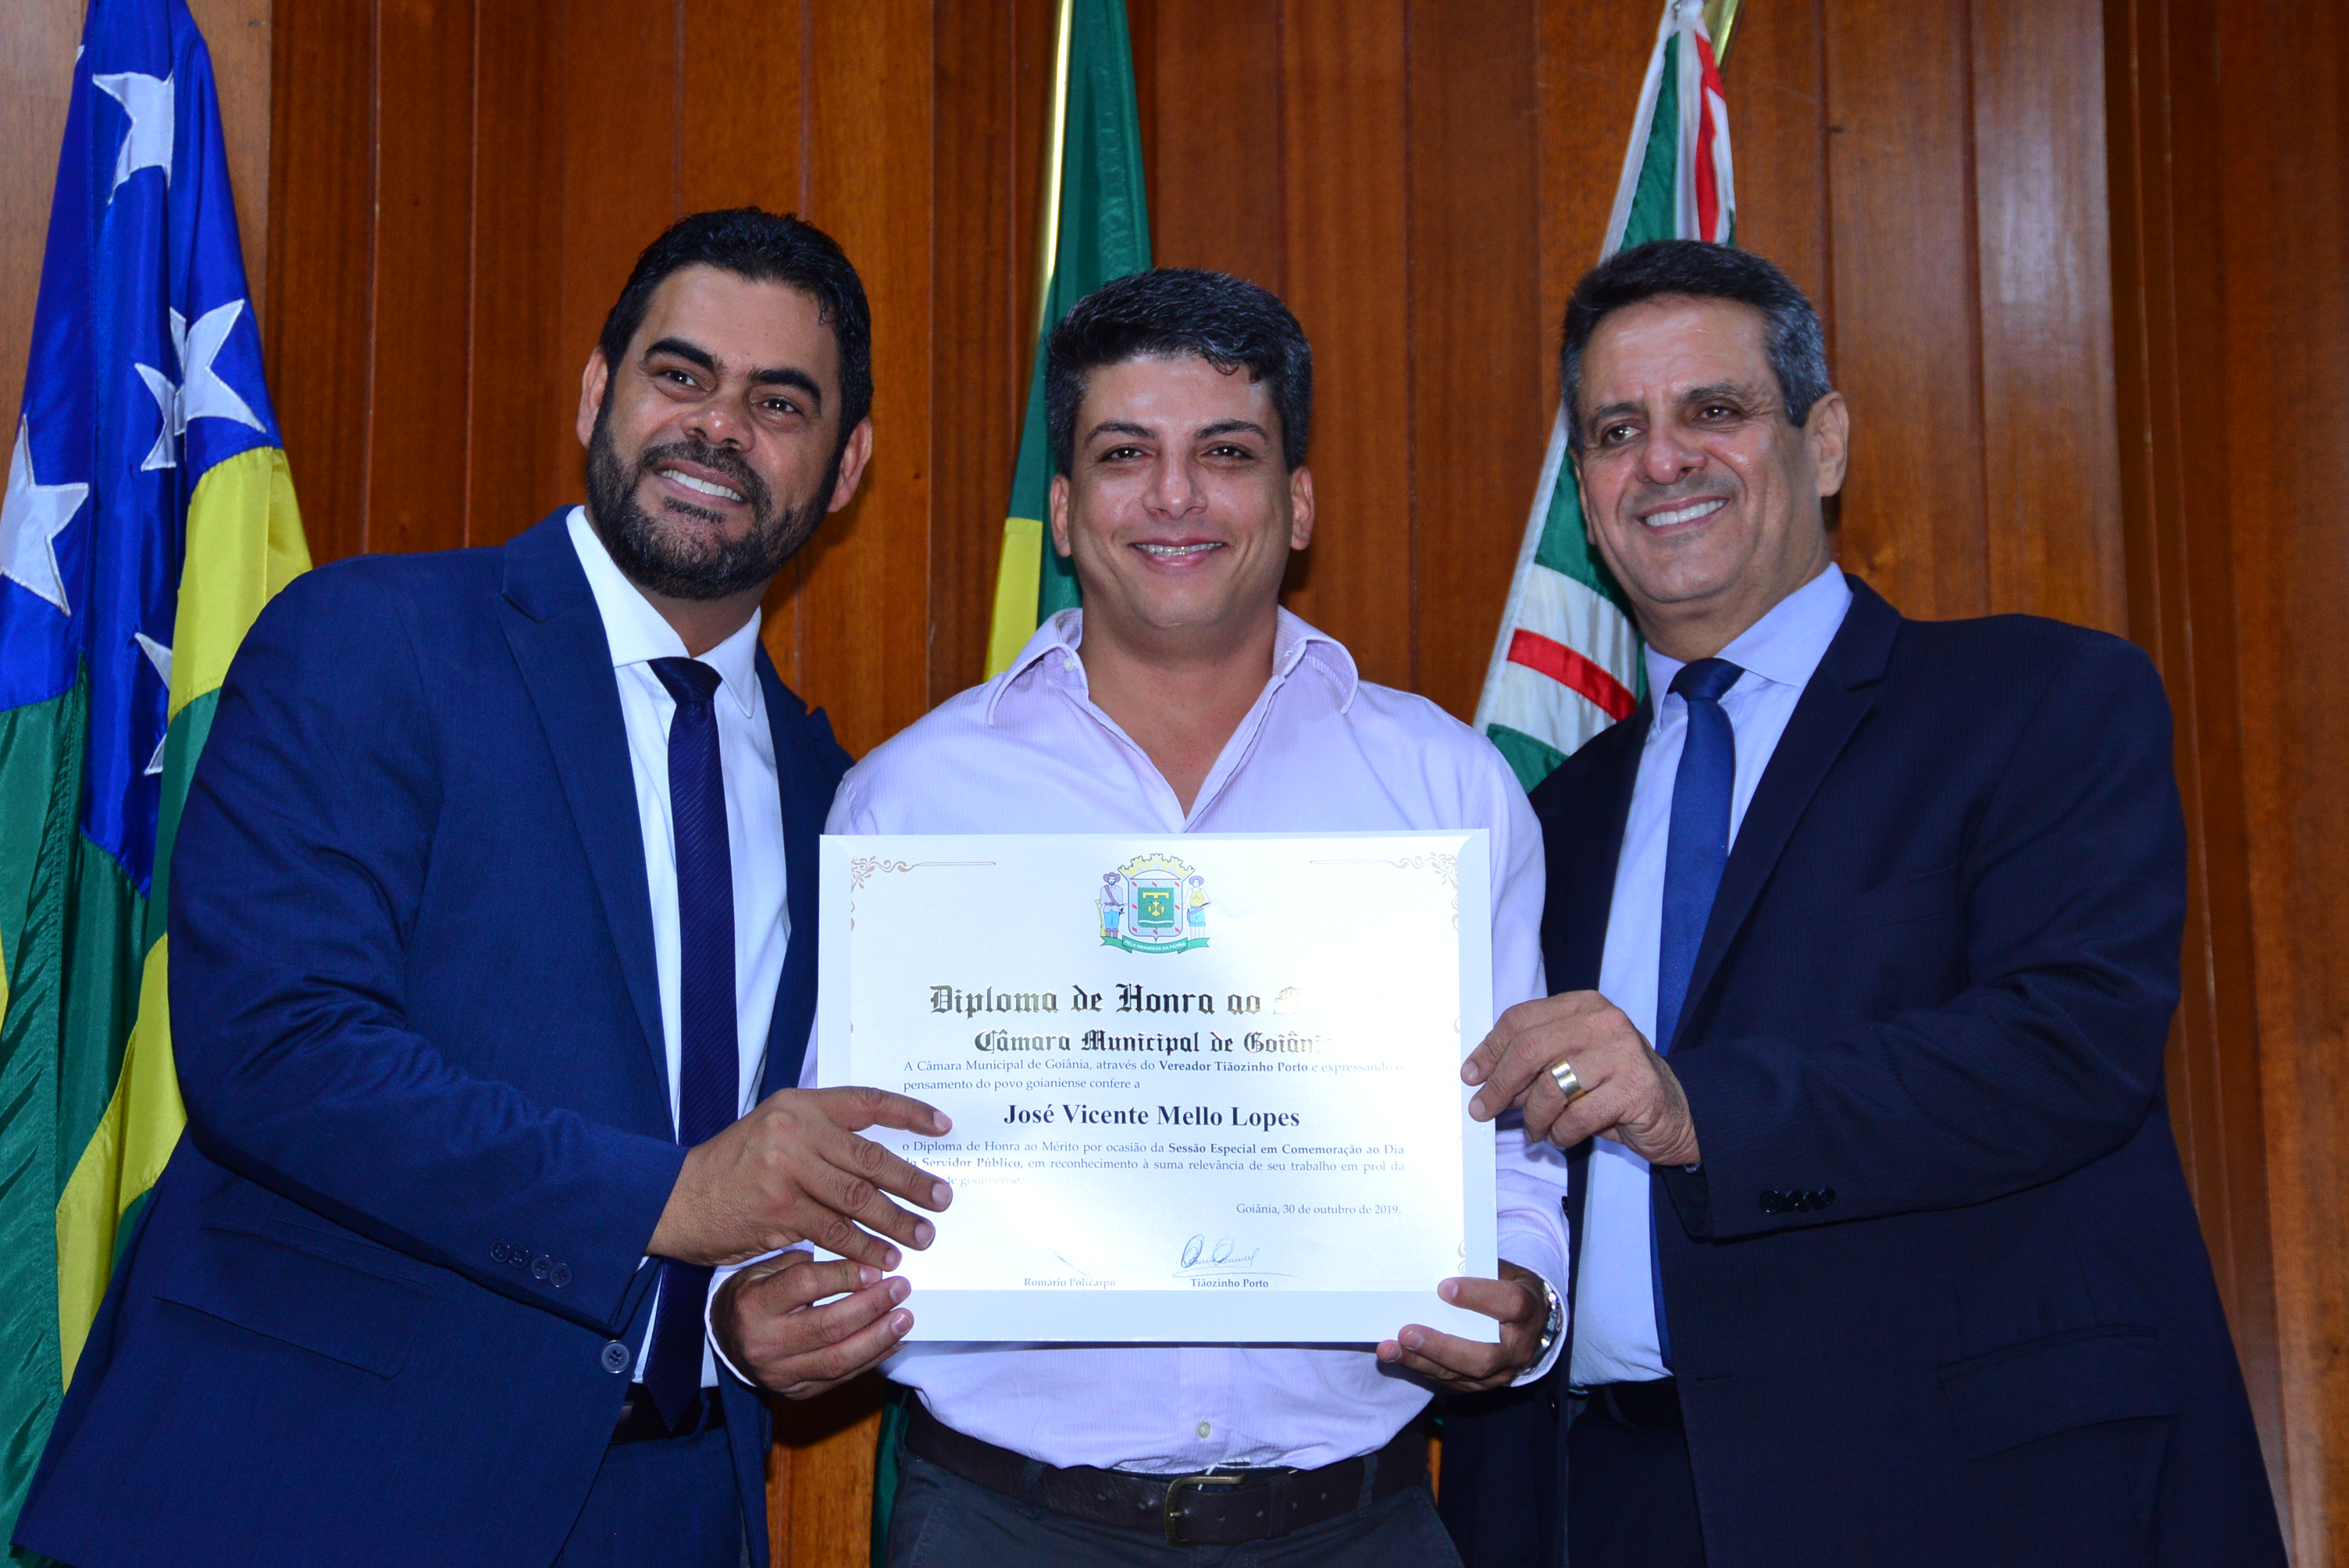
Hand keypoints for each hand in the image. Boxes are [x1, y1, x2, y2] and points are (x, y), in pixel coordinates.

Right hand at [648, 1086, 953, 1268]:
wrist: (677, 1198)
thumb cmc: (732, 1166)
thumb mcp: (774, 1130)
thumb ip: (821, 1135)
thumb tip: (880, 1157)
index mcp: (799, 1104)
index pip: (867, 1102)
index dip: (909, 1114)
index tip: (943, 1127)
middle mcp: (795, 1131)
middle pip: (871, 1157)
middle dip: (913, 1181)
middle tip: (942, 1199)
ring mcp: (787, 1171)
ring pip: (858, 1198)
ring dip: (895, 1221)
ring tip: (921, 1237)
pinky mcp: (780, 1211)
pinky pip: (834, 1232)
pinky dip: (863, 1248)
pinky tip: (882, 1259)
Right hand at [712, 1250, 913, 1398]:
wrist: (727, 1339)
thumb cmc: (753, 1294)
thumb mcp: (765, 1268)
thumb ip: (806, 1263)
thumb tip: (861, 1261)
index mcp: (754, 1304)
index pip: (805, 1286)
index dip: (845, 1275)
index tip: (876, 1268)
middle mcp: (764, 1343)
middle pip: (828, 1327)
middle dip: (871, 1307)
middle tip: (900, 1290)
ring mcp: (781, 1373)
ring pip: (838, 1359)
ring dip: (879, 1338)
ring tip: (905, 1318)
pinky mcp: (797, 1392)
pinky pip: (841, 1378)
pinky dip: (873, 1359)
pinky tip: (894, 1342)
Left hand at [1376, 1260, 1547, 1391]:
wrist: (1531, 1324)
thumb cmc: (1512, 1288)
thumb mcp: (1508, 1271)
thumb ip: (1481, 1267)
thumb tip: (1442, 1260)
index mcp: (1528, 1312)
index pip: (1509, 1305)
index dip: (1478, 1297)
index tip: (1444, 1288)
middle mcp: (1517, 1349)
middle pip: (1482, 1357)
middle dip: (1441, 1346)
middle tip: (1407, 1333)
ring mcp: (1499, 1373)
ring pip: (1459, 1373)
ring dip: (1420, 1361)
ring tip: (1390, 1348)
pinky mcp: (1479, 1384)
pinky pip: (1447, 1380)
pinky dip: (1419, 1366)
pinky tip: (1396, 1355)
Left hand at [1463, 992, 1700, 1166]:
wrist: (1676, 1114)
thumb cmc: (1614, 1087)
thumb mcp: (1572, 1064)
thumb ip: (1535, 1064)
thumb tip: (1483, 1079)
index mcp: (1583, 1005)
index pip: (1521, 1018)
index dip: (1490, 1049)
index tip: (1471, 1075)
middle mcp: (1604, 1021)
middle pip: (1530, 1048)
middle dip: (1500, 1084)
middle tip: (1484, 1109)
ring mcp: (1623, 1052)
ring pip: (1551, 1086)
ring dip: (1533, 1117)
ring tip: (1535, 1131)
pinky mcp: (1636, 1088)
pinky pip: (1578, 1117)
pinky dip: (1560, 1133)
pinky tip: (1561, 1137)